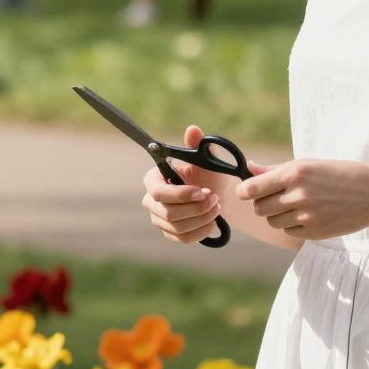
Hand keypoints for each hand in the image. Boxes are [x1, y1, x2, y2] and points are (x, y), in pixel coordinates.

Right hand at [141, 123, 267, 244]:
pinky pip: (183, 239)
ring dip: (202, 218)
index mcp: (154, 179)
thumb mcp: (206, 159)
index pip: (159, 192)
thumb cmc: (208, 175)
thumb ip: (198, 145)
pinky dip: (201, 231)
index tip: (202, 192)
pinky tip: (213, 222)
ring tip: (217, 207)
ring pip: (177, 227)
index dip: (181, 195)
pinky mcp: (169, 234)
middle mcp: (151, 200)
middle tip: (215, 199)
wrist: (217, 196)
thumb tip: (193, 130)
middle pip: (168, 213)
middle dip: (196, 208)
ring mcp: (158, 219)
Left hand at [236, 157, 368, 239]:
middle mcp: (298, 194)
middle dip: (263, 203)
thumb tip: (249, 168)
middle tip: (277, 197)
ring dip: (277, 215)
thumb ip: (276, 169)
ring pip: (272, 221)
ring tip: (297, 204)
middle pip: (259, 207)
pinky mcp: (314, 232)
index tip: (246, 192)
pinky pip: (289, 231)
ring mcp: (306, 216)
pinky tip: (309, 214)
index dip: (244, 191)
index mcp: (295, 173)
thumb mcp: (309, 164)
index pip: (251, 188)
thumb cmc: (341, 174)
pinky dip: (293, 224)